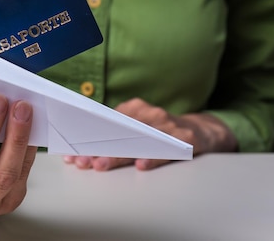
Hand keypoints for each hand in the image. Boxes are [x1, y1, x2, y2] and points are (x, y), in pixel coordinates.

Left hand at [64, 97, 236, 171]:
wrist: (200, 132)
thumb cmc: (161, 133)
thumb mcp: (138, 128)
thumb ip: (116, 136)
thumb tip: (82, 153)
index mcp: (134, 109)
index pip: (106, 123)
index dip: (88, 139)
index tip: (72, 154)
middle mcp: (149, 113)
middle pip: (119, 132)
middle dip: (98, 149)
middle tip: (83, 162)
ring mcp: (167, 124)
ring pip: (139, 140)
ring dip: (118, 155)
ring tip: (102, 165)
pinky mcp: (185, 138)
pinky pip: (166, 148)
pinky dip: (153, 157)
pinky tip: (141, 165)